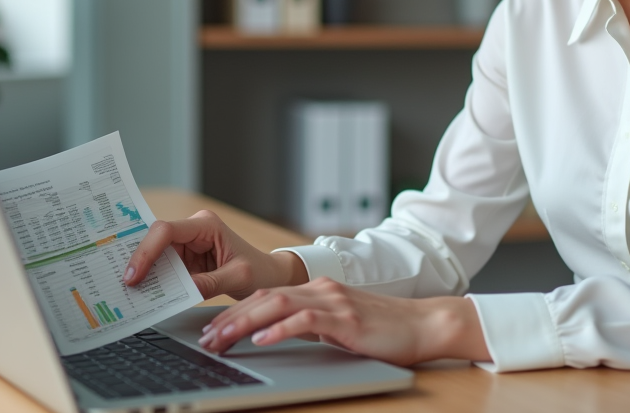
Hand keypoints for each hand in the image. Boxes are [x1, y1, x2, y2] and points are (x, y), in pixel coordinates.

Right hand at [124, 210, 307, 298]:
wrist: (268, 276)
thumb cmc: (258, 270)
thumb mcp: (237, 277)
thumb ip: (209, 283)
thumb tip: (180, 291)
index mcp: (206, 224)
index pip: (167, 230)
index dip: (146, 250)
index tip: (134, 274)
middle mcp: (193, 230)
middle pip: (155, 241)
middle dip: (139, 261)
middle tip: (123, 285)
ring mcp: (186, 245)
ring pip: (155, 256)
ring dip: (144, 273)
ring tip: (128, 291)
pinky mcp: (184, 261)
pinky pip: (163, 269)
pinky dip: (153, 280)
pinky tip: (142, 292)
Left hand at [197, 277, 491, 366]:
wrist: (424, 324)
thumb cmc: (385, 331)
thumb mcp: (338, 327)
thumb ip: (310, 326)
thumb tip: (275, 336)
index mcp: (317, 290)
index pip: (265, 296)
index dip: (234, 311)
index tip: (211, 329)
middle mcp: (321, 290)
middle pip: (263, 297)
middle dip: (229, 318)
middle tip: (205, 338)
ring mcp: (334, 302)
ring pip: (277, 305)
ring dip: (244, 323)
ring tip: (221, 339)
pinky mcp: (346, 319)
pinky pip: (306, 321)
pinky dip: (280, 329)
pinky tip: (261, 340)